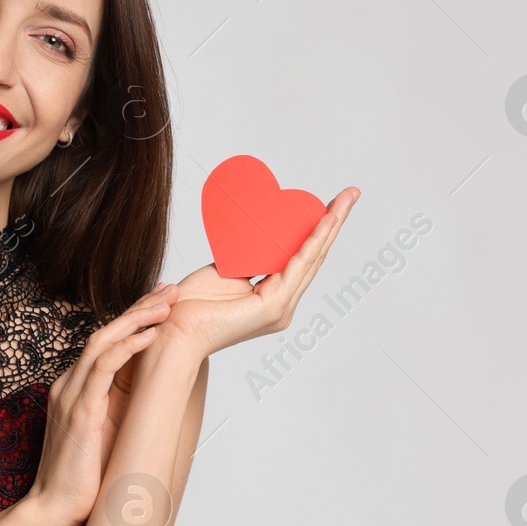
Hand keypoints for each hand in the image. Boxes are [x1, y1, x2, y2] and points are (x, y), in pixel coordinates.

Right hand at [27, 281, 180, 525]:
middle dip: (140, 307)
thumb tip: (155, 392)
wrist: (54, 508)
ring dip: (137, 319)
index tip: (162, 303)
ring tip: (166, 304)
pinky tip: (150, 335)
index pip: (107, 342)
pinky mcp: (79, 411)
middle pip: (106, 332)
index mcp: (77, 388)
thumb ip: (120, 407)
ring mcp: (71, 395)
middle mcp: (70, 384)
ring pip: (103, 342)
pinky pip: (102, 368)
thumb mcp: (108, 432)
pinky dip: (127, 348)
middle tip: (170, 289)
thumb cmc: (83, 477)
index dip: (134, 319)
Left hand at [158, 187, 359, 360]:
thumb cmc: (191, 306)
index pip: (302, 259)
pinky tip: (325, 221)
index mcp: (273, 298)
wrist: (175, 331)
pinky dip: (313, 241)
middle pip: (315, 256)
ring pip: (312, 258)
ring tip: (346, 199)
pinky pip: (298, 265)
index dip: (318, 232)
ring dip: (331, 226)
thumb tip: (257, 236)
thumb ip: (247, 258)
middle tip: (351, 194)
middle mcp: (283, 305)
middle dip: (334, 222)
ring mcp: (281, 308)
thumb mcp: (226, 271)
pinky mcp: (274, 307)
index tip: (331, 204)